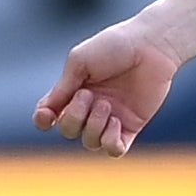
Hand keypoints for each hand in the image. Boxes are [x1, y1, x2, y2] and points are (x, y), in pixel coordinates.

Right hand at [33, 0, 195, 155]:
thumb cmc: (115, 46)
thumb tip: (45, 112)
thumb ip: (62, 88)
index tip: (46, 115)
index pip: (51, 114)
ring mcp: (111, 118)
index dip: (43, 120)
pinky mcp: (132, 125)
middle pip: (69, 131)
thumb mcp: (80, 62)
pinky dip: (111, 143)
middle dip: (74, 117)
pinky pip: (115, 150)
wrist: (151, 46)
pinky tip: (116, 122)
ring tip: (106, 105)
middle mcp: (90, 107)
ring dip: (94, 127)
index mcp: (74, 90)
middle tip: (89, 95)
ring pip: (90, 142)